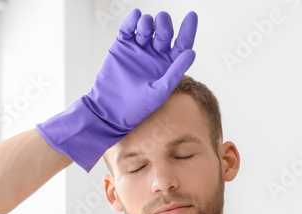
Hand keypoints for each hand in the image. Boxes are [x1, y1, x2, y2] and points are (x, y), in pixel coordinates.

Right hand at [36, 8, 197, 171]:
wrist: (109, 110)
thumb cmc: (136, 107)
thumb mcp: (160, 91)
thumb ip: (175, 71)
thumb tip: (191, 52)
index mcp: (168, 65)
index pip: (182, 43)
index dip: (188, 29)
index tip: (192, 15)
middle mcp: (155, 55)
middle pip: (165, 32)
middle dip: (164, 24)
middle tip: (160, 23)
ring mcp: (138, 49)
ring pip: (147, 27)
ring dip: (148, 22)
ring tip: (144, 26)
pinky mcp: (122, 46)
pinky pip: (128, 28)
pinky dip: (132, 19)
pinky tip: (136, 16)